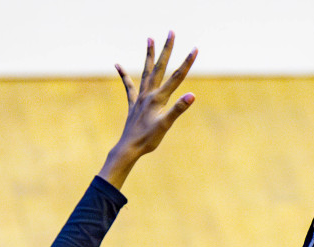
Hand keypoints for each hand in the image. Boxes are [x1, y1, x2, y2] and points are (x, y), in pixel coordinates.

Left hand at [100, 32, 197, 189]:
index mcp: (158, 98)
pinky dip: (124, 74)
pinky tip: (117, 64)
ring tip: (150, 39)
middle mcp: (148, 94)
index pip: (176, 77)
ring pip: (146, 71)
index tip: (195, 49)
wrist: (129, 148)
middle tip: (170, 32)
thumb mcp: (165, 125)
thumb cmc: (148, 139)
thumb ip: (178, 109)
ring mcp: (140, 98)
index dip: (187, 63)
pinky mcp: (133, 104)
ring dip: (149, 55)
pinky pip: (129, 86)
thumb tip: (191, 95)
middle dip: (166, 49)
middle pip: (160, 67)